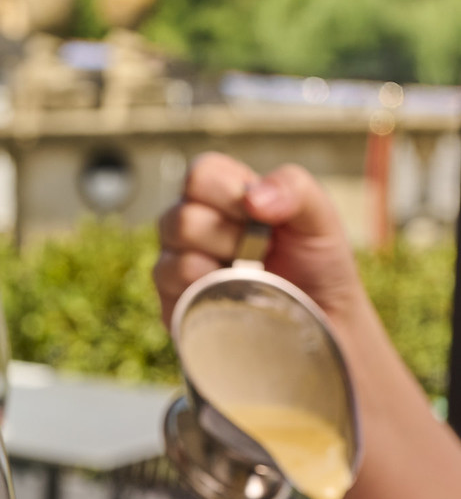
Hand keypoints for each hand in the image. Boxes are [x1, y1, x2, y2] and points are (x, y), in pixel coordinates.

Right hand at [154, 153, 364, 328]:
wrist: (326, 324)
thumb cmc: (317, 267)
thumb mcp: (319, 217)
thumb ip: (293, 188)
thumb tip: (251, 198)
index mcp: (222, 198)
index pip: (200, 175)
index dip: (227, 192)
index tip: (259, 216)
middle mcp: (192, 230)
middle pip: (180, 217)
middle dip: (230, 237)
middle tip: (261, 252)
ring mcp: (178, 270)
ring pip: (173, 255)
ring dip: (221, 265)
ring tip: (250, 277)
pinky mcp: (176, 308)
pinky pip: (173, 290)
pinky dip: (209, 289)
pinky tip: (234, 296)